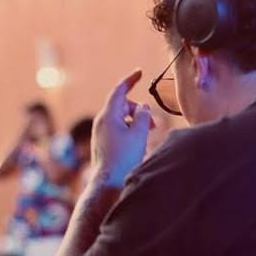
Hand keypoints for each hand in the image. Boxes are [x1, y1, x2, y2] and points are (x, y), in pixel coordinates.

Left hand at [91, 69, 152, 187]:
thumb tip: (144, 108)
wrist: (108, 183)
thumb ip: (144, 117)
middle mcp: (102, 122)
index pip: (120, 91)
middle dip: (139, 110)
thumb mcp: (139, 134)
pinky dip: (130, 130)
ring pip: (121, 118)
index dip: (131, 81)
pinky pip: (118, 129)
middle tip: (154, 124)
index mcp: (108, 116)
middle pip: (123, 106)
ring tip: (147, 135)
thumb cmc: (123, 158)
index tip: (140, 72)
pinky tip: (138, 144)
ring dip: (136, 122)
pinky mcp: (103, 143)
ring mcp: (101, 133)